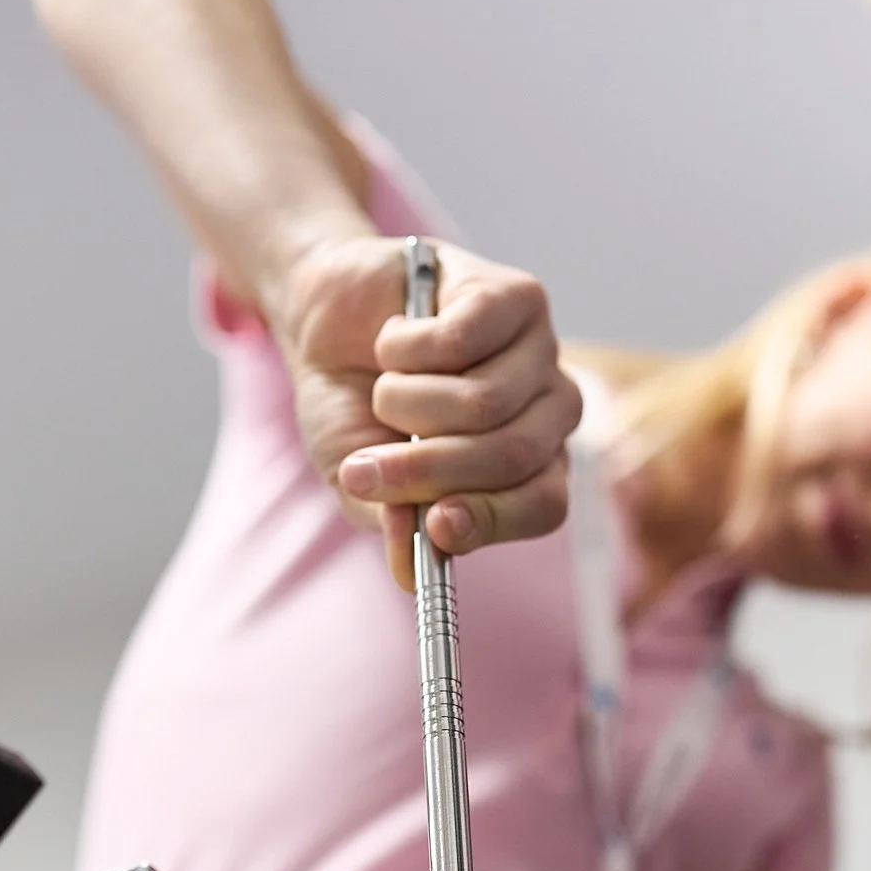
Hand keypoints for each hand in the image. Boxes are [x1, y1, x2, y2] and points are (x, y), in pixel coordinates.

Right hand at [266, 236, 580, 587]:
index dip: (491, 519)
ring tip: (383, 386)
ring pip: (483, 402)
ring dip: (405, 402)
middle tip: (366, 467)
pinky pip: (461, 341)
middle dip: (426, 469)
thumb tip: (413, 571)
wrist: (321, 320)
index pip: (543, 505)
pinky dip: (403, 350)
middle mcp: (549, 412)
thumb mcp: (360, 478)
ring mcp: (540, 352)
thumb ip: (392, 523)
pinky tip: (394, 340)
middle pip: (511, 456)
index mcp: (529, 468)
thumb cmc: (354, 405)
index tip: (436, 525)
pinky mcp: (515, 298)